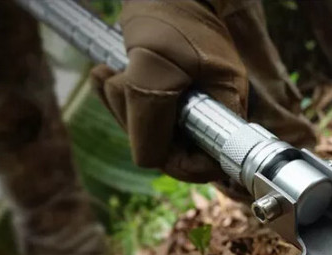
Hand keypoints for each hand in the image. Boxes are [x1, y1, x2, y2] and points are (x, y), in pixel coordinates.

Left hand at [90, 0, 247, 183]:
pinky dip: (119, 96)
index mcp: (225, 107)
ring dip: (122, 105)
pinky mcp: (171, 92)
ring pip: (152, 132)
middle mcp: (212, 111)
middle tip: (121, 85)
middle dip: (138, 123)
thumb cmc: (171, 14)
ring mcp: (191, 103)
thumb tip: (148, 158)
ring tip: (112, 72)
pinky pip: (142, 112)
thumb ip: (152, 117)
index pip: (204, 162)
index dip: (174, 158)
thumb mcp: (155, 65)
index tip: (146, 130)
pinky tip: (107, 72)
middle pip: (172, 149)